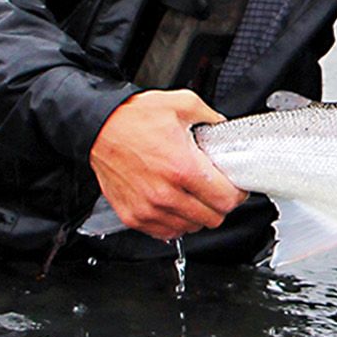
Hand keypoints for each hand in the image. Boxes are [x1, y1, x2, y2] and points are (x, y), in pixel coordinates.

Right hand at [89, 90, 246, 241]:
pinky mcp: (134, 216)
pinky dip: (175, 222)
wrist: (99, 127)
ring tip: (192, 195)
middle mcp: (166, 193)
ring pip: (191, 228)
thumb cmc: (134, 117)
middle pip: (212, 218)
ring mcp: (149, 208)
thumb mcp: (182, 104)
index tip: (234, 188)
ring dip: (197, 214)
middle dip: (219, 204)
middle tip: (215, 190)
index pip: (226, 199)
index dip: (236, 194)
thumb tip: (224, 128)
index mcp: (183, 167)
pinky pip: (166, 232)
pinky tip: (175, 204)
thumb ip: (211, 117)